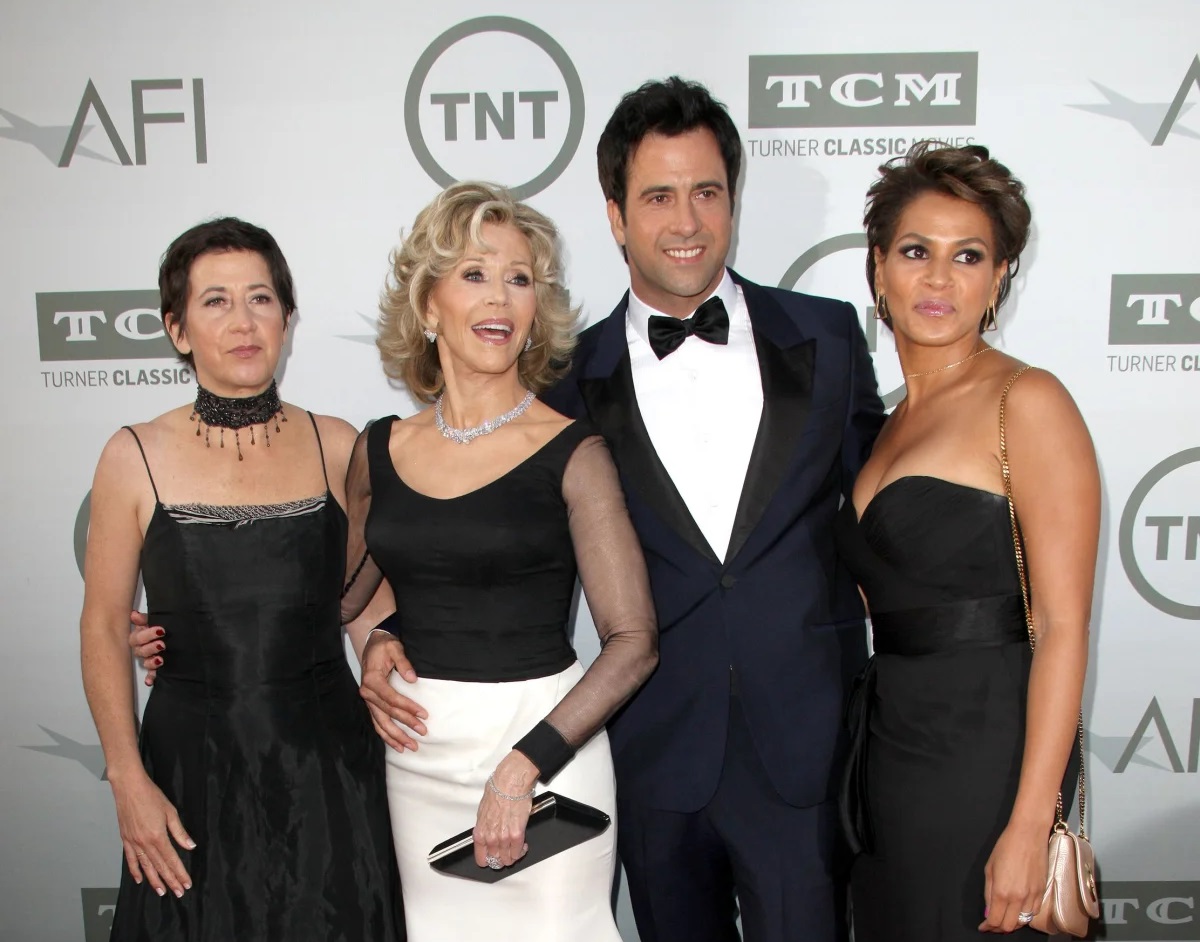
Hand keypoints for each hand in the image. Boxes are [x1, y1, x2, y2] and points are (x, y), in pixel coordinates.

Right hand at [111, 770, 195, 897]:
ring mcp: (133, 843)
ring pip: (145, 866)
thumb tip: (190, 846)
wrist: (129, 787)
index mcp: (157, 836)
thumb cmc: (151, 796)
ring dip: (154, 880)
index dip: (179, 873)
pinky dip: (135, 871)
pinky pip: (131, 859)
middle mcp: (144, 843)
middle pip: (159, 866)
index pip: (171, 860)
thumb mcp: (170, 812)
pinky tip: (140, 879)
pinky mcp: (125, 840)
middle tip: (178, 892)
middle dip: (170, 880)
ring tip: (162, 892)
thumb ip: (179, 832)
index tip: (186, 884)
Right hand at [128, 611, 164, 685]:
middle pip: (140, 651)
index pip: (137, 638)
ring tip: (160, 659)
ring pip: (146, 662)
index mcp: (139, 637)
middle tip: (162, 644)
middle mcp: (141, 648)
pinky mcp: (155, 667)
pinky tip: (150, 682)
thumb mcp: (153, 620)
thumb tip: (134, 614)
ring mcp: (148, 658)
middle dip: (150, 648)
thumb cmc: (159, 626)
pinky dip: (150, 678)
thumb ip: (144, 619)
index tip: (161, 630)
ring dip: (151, 662)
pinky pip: (151, 674)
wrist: (172, 634)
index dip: (147, 635)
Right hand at [359, 631, 427, 751]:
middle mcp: (367, 692)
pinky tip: (397, 745)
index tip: (424, 714)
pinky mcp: (371, 704)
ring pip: (381, 723)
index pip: (392, 698)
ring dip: (396, 736)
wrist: (372, 644)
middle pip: (388, 713)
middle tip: (423, 731)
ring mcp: (368, 700)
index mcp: (372, 680)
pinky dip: (386, 735)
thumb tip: (413, 679)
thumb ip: (404, 663)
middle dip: (406, 724)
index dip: (408, 707)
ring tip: (411, 746)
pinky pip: (377, 723)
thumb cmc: (384, 646)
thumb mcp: (395, 648)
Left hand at [473, 751, 535, 868]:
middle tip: (508, 852)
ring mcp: (503, 838)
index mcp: (480, 833)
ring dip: (513, 856)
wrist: (509, 783)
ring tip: (517, 848)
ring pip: (508, 859)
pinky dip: (521, 851)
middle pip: (496, 861)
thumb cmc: (497, 791)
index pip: (482, 859)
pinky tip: (523, 845)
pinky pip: (518, 852)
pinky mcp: (517, 835)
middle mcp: (490, 838)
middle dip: (502, 858)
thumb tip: (489, 831)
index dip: (489, 861)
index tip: (494, 858)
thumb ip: (486, 826)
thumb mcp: (483, 811)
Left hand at [979, 821, 1047, 931]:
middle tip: (992, 924)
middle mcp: (1018, 898)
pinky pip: (1033, 912)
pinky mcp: (1042, 892)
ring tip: (1004, 916)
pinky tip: (1018, 909)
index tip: (983, 927)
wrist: (1029, 835)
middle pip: (1009, 925)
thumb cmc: (1006, 847)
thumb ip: (988, 892)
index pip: (995, 920)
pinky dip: (1025, 915)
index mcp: (1002, 892)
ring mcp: (1032, 896)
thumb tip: (988, 911)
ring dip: (1012, 922)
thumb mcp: (989, 868)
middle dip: (999, 928)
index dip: (988, 927)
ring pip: (1023, 921)